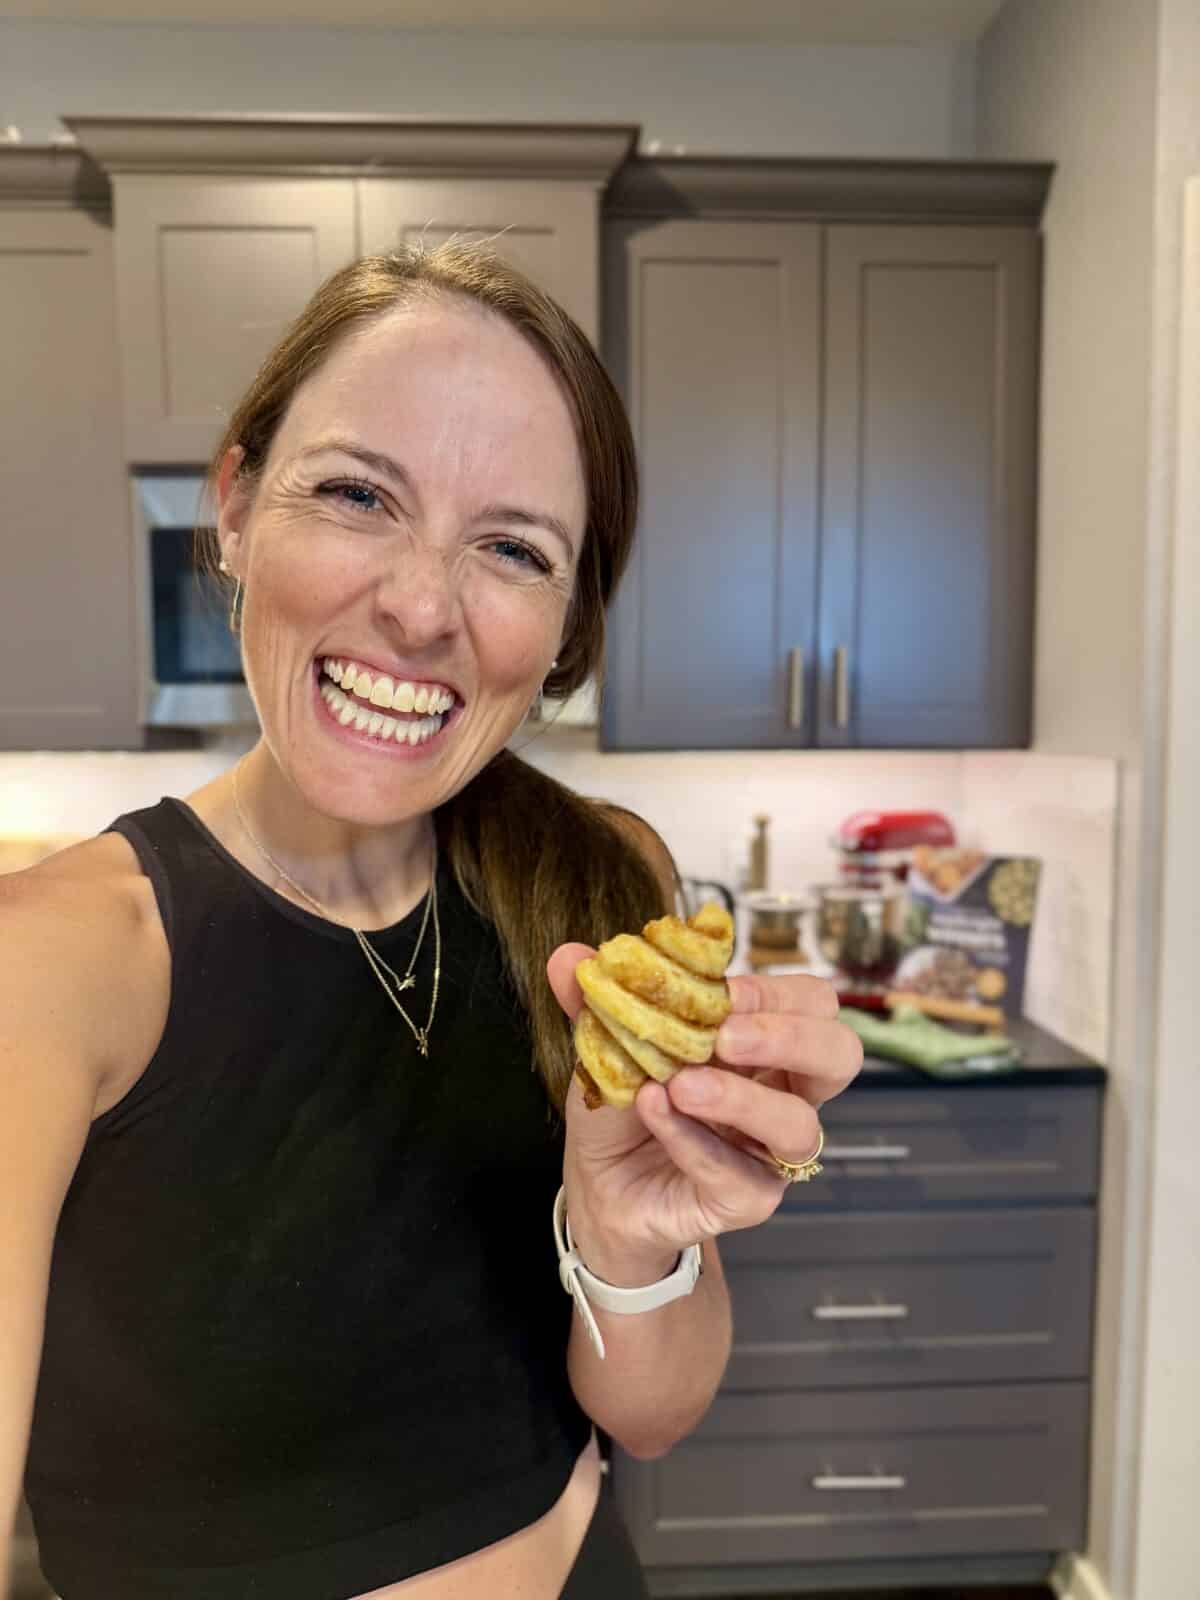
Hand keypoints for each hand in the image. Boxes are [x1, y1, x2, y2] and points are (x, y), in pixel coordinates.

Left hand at [546, 947, 864, 1283]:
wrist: (598, 1182)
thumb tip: (565, 954)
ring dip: (740, 1098)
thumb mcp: (606, 1044)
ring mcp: (770, 1152)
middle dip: (790, 1036)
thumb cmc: (624, 1106)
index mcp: (764, 1043)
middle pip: (840, 1055)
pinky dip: (694, 1141)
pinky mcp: (748, 1200)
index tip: (722, 992)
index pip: (812, 1003)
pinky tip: (656, 1113)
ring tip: (682, 1085)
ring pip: (800, 1126)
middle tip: (726, 1037)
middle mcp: (782, 1093)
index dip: (777, 992)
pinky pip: (738, 1175)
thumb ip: (596, 1001)